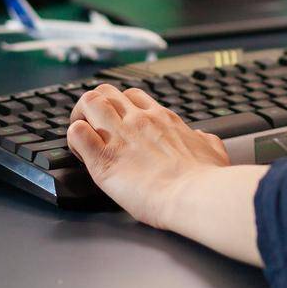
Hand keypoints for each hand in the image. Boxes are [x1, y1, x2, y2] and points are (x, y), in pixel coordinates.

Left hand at [66, 84, 228, 228]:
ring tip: (82, 134)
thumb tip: (203, 138)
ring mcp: (120, 136)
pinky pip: (77, 133)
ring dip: (80, 115)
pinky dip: (73, 138)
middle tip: (94, 125)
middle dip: (95, 104)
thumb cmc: (206, 179)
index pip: (133, 96)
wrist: (195, 195)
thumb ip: (204, 140)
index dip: (120, 106)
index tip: (118, 123)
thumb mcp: (213, 150)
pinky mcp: (104, 159)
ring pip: (88, 102)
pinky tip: (79, 151)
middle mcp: (139, 121)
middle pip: (106, 92)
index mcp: (163, 119)